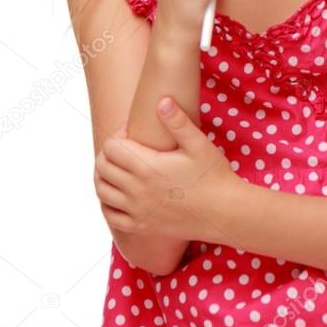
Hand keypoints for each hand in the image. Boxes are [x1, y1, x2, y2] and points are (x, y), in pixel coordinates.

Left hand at [94, 99, 239, 242]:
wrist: (225, 213)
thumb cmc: (214, 176)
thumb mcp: (198, 144)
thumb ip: (177, 122)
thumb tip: (162, 100)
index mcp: (148, 168)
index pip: (111, 147)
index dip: (118, 134)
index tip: (132, 131)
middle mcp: (137, 191)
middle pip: (102, 168)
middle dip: (108, 152)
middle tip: (125, 146)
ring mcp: (137, 211)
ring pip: (101, 191)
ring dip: (103, 176)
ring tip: (119, 166)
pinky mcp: (141, 226)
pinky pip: (110, 215)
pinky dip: (107, 202)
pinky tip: (118, 192)